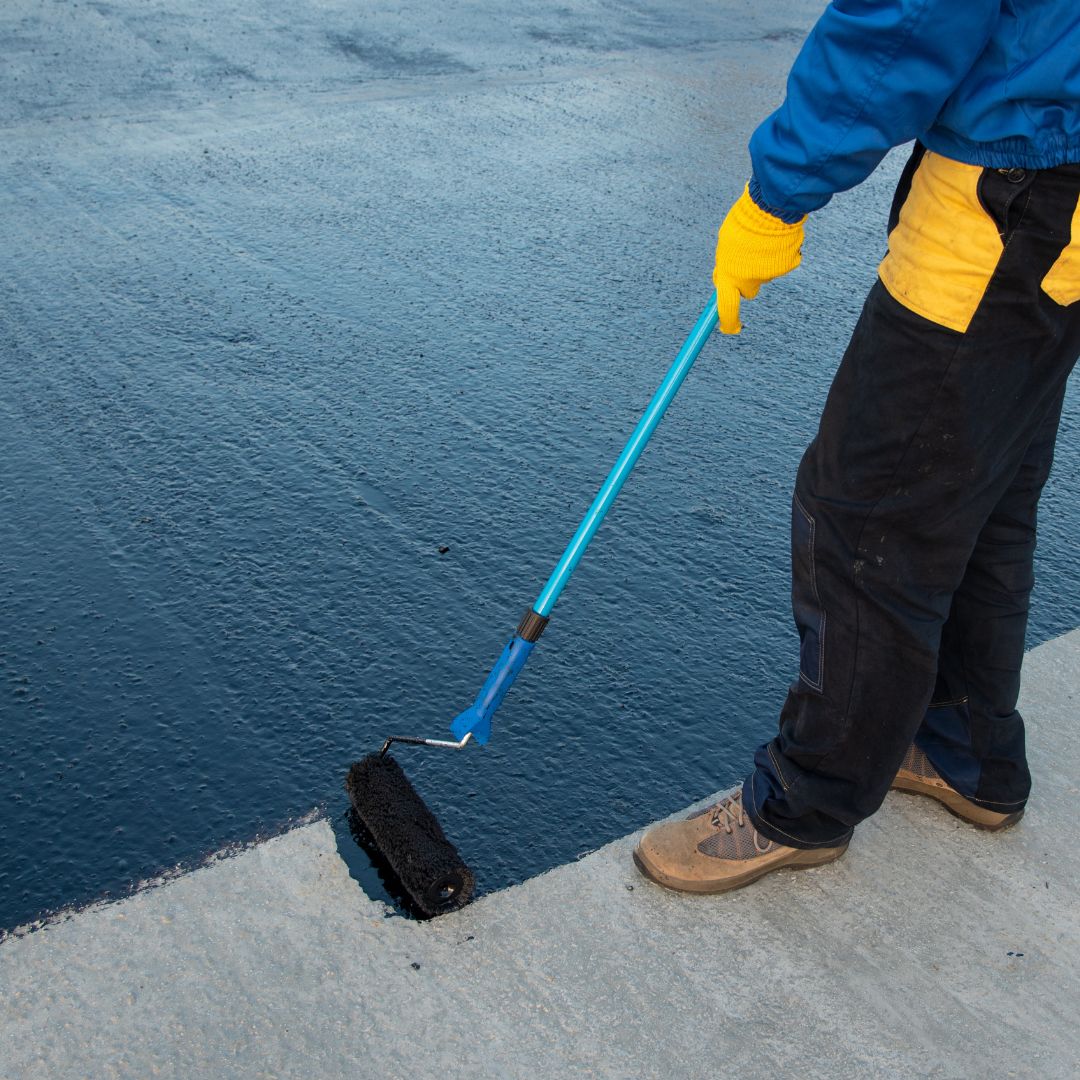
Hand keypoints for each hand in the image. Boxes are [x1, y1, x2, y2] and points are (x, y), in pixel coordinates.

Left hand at [713, 185, 804, 333]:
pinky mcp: (788, 264)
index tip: (730, 329)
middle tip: (746, 261)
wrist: (770, 207)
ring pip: (765, 274)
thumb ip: (726, 265)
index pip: (727, 308)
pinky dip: (779, 254)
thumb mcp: (725, 245)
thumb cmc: (743, 223)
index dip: (729, 322)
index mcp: (730, 276)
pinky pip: (781, 263)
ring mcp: (771, 274)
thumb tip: (725, 279)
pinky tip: (775, 238)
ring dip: (762, 262)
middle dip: (747, 281)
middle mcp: (750, 280)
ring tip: (760, 240)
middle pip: (748, 290)